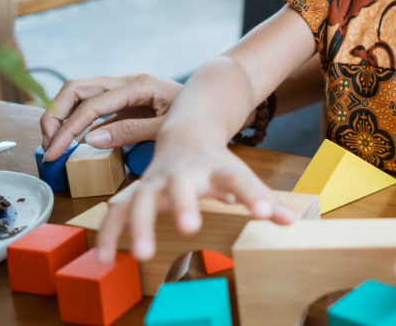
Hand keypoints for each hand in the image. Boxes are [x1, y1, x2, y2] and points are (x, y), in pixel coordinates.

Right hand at [40, 73, 181, 161]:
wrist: (212, 103)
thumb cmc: (194, 115)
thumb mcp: (167, 127)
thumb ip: (132, 132)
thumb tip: (92, 139)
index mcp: (139, 85)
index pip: (92, 104)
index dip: (68, 128)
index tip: (54, 151)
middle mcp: (126, 81)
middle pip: (77, 88)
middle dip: (56, 114)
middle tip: (48, 144)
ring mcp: (122, 88)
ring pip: (79, 92)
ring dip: (61, 114)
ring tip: (53, 142)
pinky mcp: (122, 99)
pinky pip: (91, 104)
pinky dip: (76, 119)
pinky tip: (70, 140)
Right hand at [94, 137, 294, 262]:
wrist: (187, 134)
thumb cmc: (217, 164)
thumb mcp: (241, 177)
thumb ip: (262, 200)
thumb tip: (289, 222)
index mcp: (218, 167)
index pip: (240, 179)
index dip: (254, 195)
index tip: (266, 213)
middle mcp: (184, 172)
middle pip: (183, 185)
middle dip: (185, 205)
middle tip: (191, 228)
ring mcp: (156, 180)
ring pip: (142, 199)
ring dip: (141, 226)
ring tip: (144, 255)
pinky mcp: (135, 192)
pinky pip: (117, 213)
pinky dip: (110, 234)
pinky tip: (105, 259)